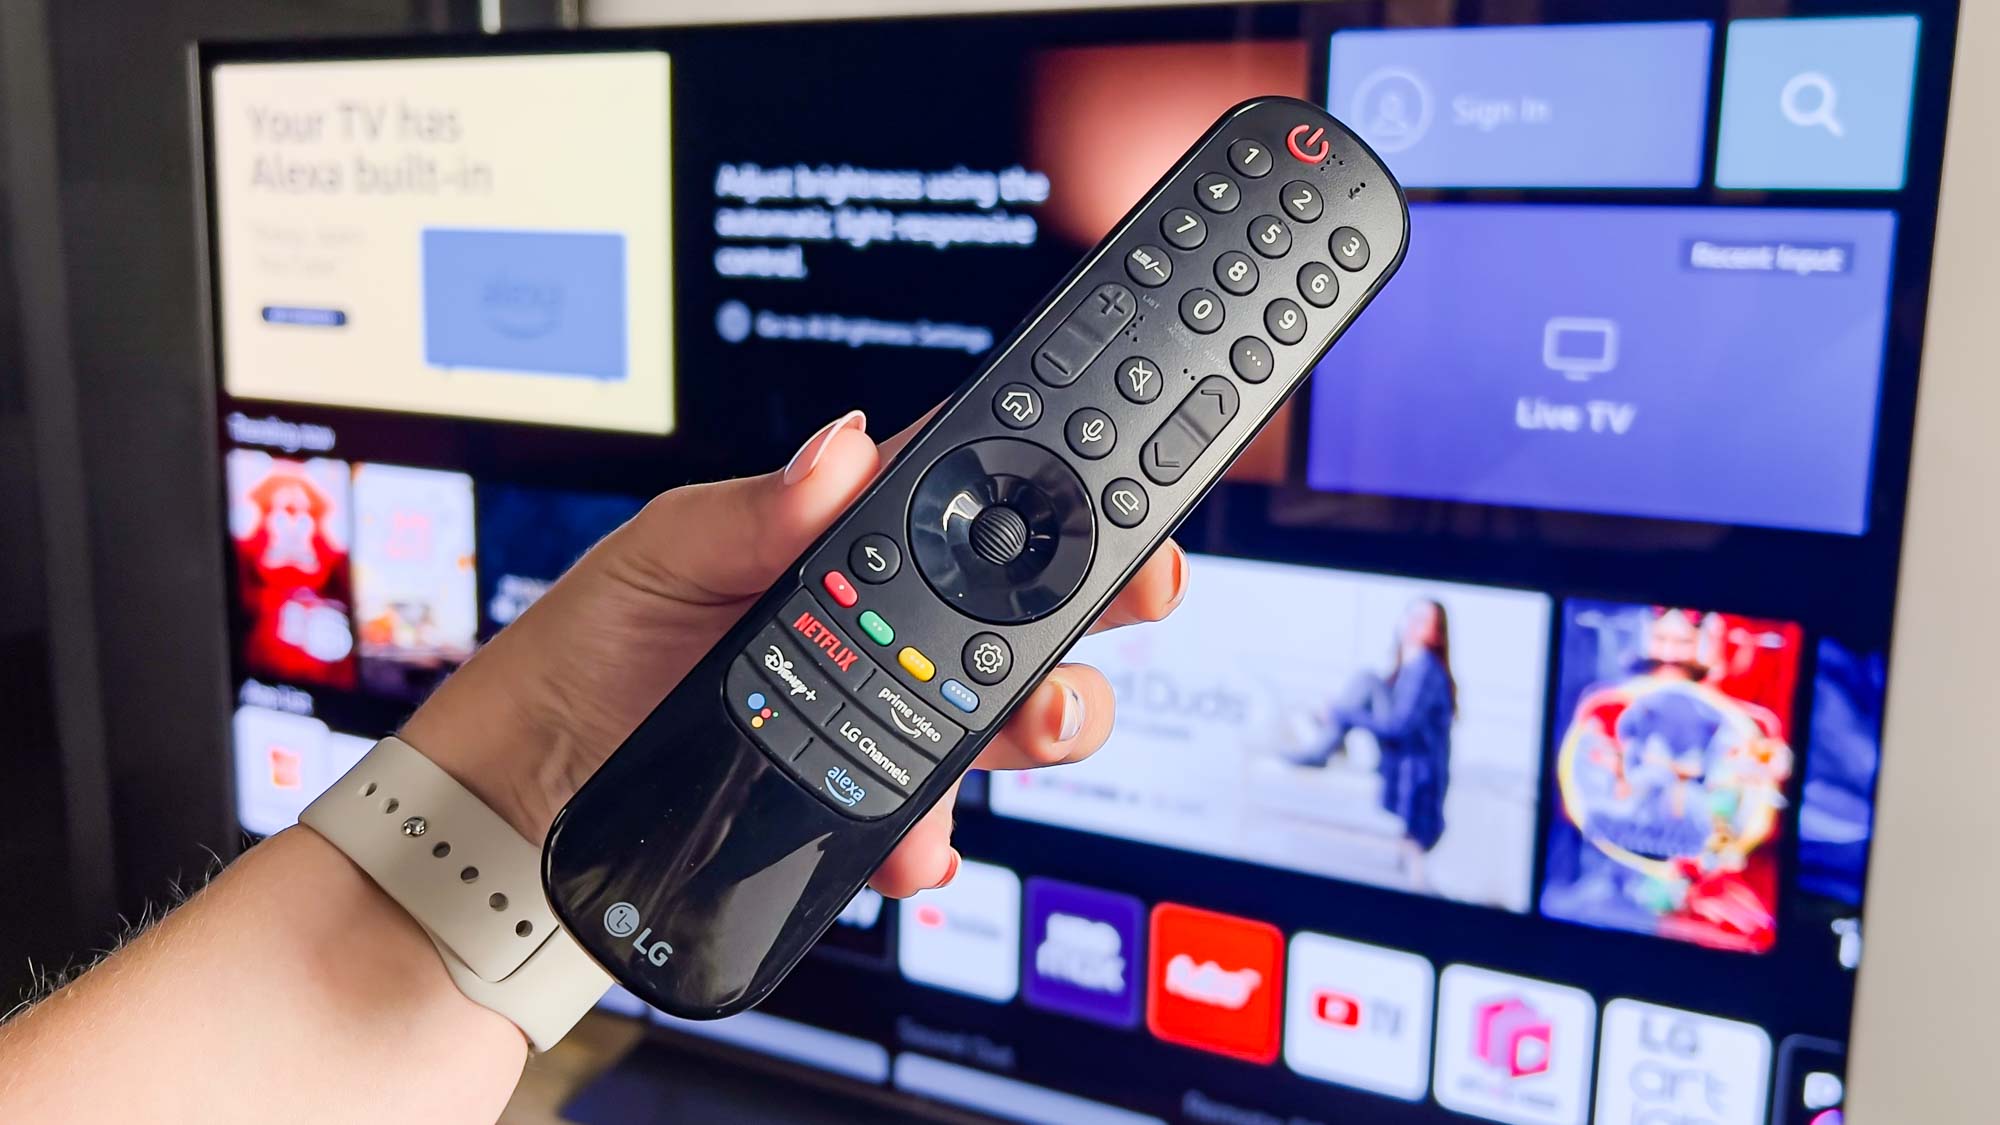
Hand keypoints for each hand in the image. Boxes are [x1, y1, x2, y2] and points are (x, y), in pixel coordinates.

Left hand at [404, 408, 1186, 895]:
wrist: (536, 775)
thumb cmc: (597, 639)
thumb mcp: (667, 551)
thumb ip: (758, 510)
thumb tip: (843, 449)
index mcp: (860, 545)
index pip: (982, 500)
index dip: (1063, 487)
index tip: (1117, 482)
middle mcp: (892, 631)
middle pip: (1032, 614)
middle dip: (1102, 604)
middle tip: (1129, 595)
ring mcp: (886, 719)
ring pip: (1010, 721)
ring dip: (1049, 720)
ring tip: (1035, 720)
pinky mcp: (860, 805)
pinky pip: (928, 824)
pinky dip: (932, 839)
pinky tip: (912, 840)